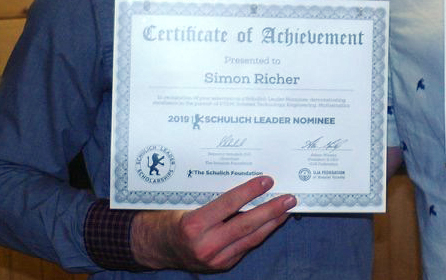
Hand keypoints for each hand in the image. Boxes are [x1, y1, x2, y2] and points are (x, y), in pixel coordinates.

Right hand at [131, 175, 294, 271]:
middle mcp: (205, 244)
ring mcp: (215, 258)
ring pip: (251, 238)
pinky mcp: (222, 265)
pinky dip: (261, 233)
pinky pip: (246, 246)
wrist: (156, 247)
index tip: (267, 181)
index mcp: (193, 225)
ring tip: (286, 209)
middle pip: (246, 224)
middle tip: (289, 198)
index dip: (250, 192)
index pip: (228, 204)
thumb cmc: (169, 218)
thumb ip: (211, 196)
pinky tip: (272, 222)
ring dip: (272, 223)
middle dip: (271, 210)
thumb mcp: (185, 203)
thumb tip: (243, 180)